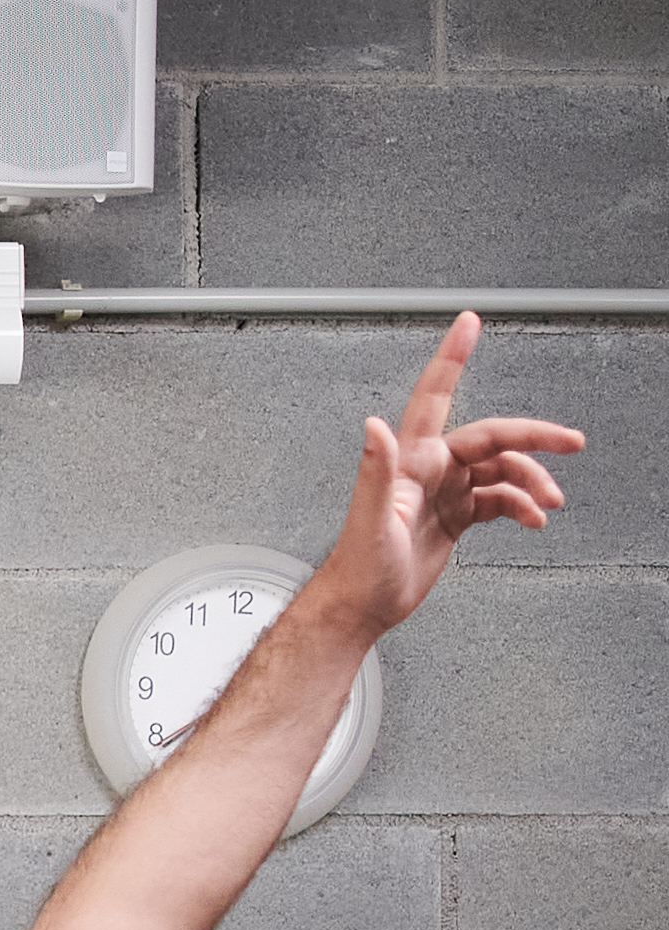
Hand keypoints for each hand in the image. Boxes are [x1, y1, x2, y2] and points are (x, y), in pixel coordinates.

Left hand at [307, 314, 581, 637]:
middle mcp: (429, 469)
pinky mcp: (453, 516)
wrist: (362, 607)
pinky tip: (533, 520)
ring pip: (501, 470)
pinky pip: (498, 500)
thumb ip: (376, 471)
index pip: (434, 396)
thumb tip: (372, 427)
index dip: (452, 356)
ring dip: (532, 482)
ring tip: (549, 502)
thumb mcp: (371, 520)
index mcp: (411, 460)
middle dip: (534, 438)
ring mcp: (443, 492)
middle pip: (492, 438)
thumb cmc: (358, 568)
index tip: (468, 322)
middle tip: (571, 442)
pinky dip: (520, 506)